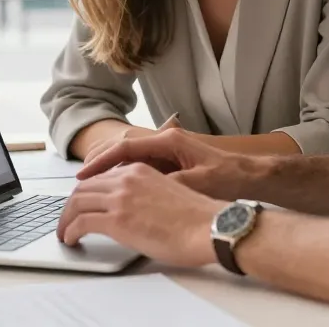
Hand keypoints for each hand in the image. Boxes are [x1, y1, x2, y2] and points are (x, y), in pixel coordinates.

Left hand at [57, 162, 224, 267]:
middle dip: (70, 206)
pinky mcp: (117, 221)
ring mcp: (120, 198)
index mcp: (139, 169)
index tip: (81, 205)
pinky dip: (70, 232)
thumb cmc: (196, 218)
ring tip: (65, 233)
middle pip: (84, 188)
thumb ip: (144, 194)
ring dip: (66, 220)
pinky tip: (71, 239)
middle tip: (67, 221)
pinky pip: (81, 223)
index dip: (86, 193)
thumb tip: (132, 210)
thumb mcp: (166, 192)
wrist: (208, 227)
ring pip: (77, 203)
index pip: (100, 178)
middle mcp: (126, 179)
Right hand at [76, 128, 251, 200]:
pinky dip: (122, 172)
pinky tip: (112, 188)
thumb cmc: (228, 178)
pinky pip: (138, 163)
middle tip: (78, 180)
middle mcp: (165, 140)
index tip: (83, 175)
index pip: (126, 147)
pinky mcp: (170, 160)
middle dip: (98, 160)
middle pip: (122, 145)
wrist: (250, 176)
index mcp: (169, 141)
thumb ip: (170, 181)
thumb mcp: (198, 182)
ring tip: (88, 184)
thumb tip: (144, 186)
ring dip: (108, 167)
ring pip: (128, 154)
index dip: (102, 162)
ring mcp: (167, 149)